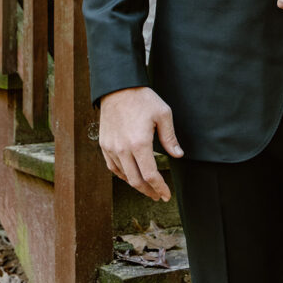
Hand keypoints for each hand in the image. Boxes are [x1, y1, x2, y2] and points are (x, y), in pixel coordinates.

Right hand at [99, 86, 183, 200]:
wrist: (117, 86)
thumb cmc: (142, 98)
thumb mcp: (163, 114)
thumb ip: (169, 137)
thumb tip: (178, 155)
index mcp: (139, 143)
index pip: (150, 176)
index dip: (160, 188)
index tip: (166, 195)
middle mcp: (123, 149)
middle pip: (136, 181)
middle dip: (149, 191)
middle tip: (158, 195)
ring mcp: (111, 148)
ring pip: (124, 176)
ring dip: (136, 184)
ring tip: (147, 186)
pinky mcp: (104, 144)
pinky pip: (112, 167)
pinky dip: (122, 175)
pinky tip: (130, 175)